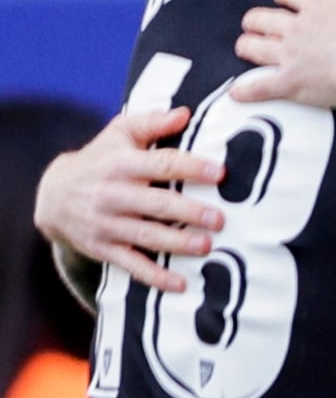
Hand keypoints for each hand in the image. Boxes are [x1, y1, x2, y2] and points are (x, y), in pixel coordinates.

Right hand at [35, 107, 224, 293]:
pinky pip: (131, 264)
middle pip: (155, 204)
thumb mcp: (119, 134)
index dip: (190, 168)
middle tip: (219, 218)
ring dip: (176, 242)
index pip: (160, 164)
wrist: (53, 195)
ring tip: (206, 246)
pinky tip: (180, 284)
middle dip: (187, 211)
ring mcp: (107, 224)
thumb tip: (185, 112)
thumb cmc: (100, 159)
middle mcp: (113, 194)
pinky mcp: (103, 248)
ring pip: (145, 235)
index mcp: (121, 164)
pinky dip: (155, 276)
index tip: (219, 173)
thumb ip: (152, 123)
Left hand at [234, 0, 335, 108]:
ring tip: (245, 47)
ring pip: (255, 47)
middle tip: (255, 24)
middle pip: (262, 19)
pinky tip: (236, 92)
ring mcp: (289, 56)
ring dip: (248, 46)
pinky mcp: (290, 82)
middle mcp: (296, 29)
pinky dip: (247, 90)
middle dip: (256, 21)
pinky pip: (260, 86)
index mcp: (315, 7)